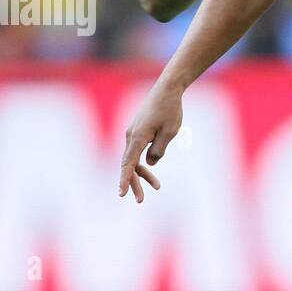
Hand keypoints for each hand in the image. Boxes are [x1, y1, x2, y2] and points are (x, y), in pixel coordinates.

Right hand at [119, 80, 183, 201]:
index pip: (128, 164)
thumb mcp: (170, 133)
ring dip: (142, 173)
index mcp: (137, 137)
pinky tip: (152, 167)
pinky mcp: (137, 131)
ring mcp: (132, 133)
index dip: (125, 180)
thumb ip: (158, 150)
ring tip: (156, 186)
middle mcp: (130, 136)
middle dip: (134, 183)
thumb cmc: (170, 110)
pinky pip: (137, 150)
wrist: (167, 90)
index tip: (122, 193)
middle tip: (140, 201)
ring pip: (133, 158)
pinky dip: (143, 161)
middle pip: (128, 164)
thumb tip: (149, 162)